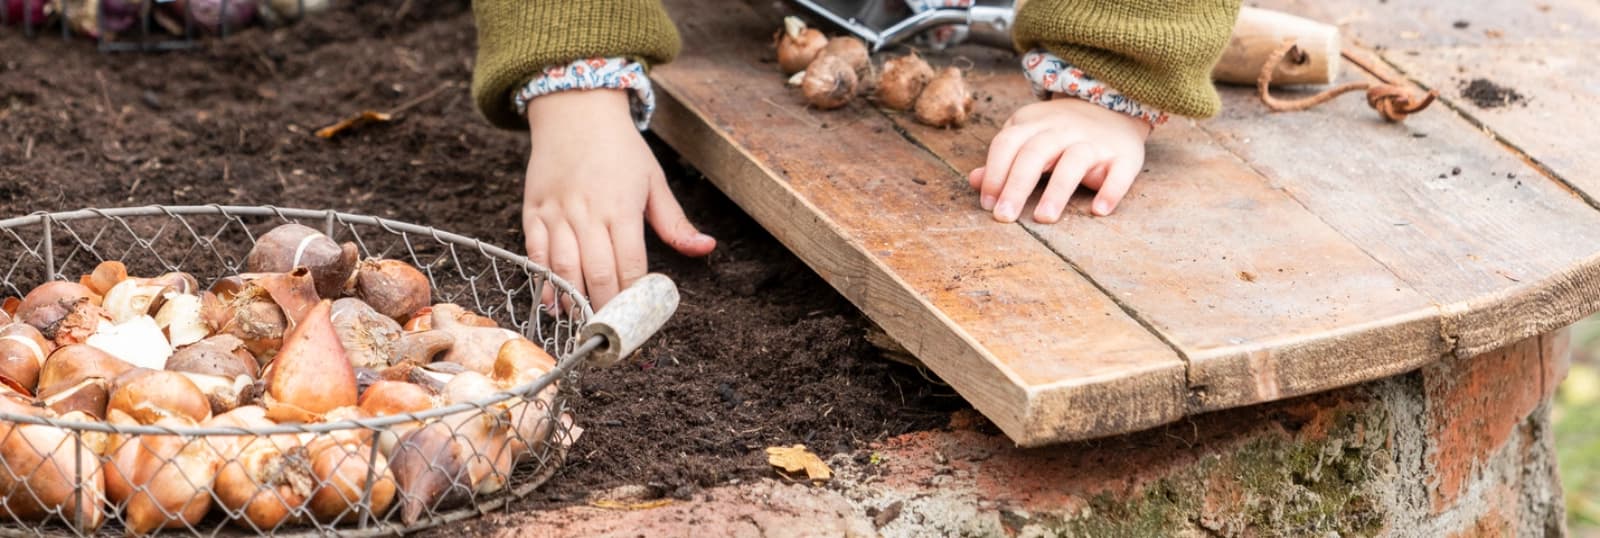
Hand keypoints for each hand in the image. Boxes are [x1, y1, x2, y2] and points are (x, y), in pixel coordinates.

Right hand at [523, 89, 715, 307]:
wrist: (576, 109)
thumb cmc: (620, 148)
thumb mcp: (654, 180)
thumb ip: (675, 222)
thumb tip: (705, 248)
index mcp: (622, 207)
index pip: (629, 264)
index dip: (632, 296)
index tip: (637, 318)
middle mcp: (587, 212)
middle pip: (596, 273)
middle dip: (604, 308)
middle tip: (611, 331)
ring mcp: (557, 212)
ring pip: (563, 268)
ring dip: (573, 300)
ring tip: (583, 321)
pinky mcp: (534, 210)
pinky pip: (535, 252)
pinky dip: (543, 281)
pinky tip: (553, 302)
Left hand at [969, 97, 1153, 223]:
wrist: (1112, 107)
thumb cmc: (1058, 133)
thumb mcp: (1027, 137)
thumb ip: (1003, 159)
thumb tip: (974, 181)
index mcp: (1034, 124)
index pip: (1007, 144)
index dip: (994, 173)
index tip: (988, 204)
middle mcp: (1064, 130)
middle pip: (1036, 153)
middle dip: (1017, 185)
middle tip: (1004, 217)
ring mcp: (1095, 142)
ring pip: (1075, 161)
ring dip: (1058, 190)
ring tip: (1044, 217)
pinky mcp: (1124, 156)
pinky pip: (1119, 172)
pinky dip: (1111, 190)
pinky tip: (1099, 211)